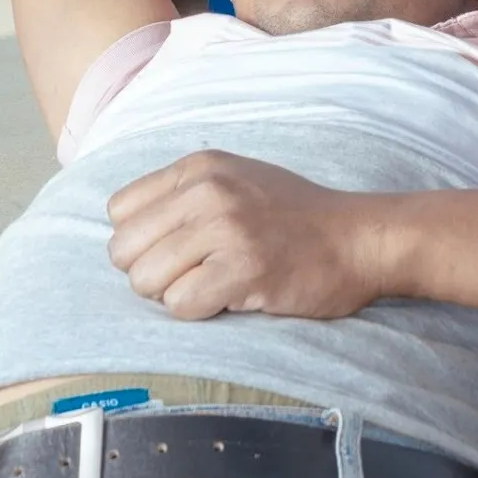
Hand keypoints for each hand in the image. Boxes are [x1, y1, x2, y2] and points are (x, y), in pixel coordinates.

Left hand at [106, 150, 383, 320]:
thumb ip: (181, 197)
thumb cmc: (294, 218)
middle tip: (197, 272)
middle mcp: (208, 189)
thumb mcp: (235, 181)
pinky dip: (200, 312)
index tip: (180, 248)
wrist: (358, 238)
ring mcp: (226, 227)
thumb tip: (123, 235)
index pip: (119, 210)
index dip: (143, 240)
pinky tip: (233, 296)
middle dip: (152, 272)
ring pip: (145, 281)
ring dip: (175, 294)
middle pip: (124, 251)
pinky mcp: (244, 268)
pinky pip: (179, 306)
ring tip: (218, 283)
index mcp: (200, 165)